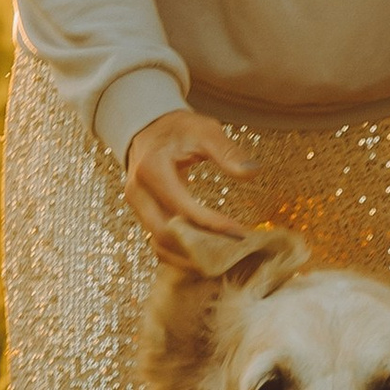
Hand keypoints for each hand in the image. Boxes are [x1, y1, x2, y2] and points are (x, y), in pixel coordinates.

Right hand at [125, 108, 256, 264]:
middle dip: (200, 248)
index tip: (240, 234)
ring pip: (160, 245)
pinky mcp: (142, 215)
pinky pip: (158, 244)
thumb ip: (227, 151)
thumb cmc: (181, 129)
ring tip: (223, 261)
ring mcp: (136, 206)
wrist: (151, 129)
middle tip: (234, 254)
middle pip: (165, 234)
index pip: (182, 207)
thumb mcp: (205, 130)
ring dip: (190, 258)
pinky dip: (181, 255)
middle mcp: (138, 192)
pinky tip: (206, 257)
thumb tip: (253, 172)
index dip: (211, 224)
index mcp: (151, 169)